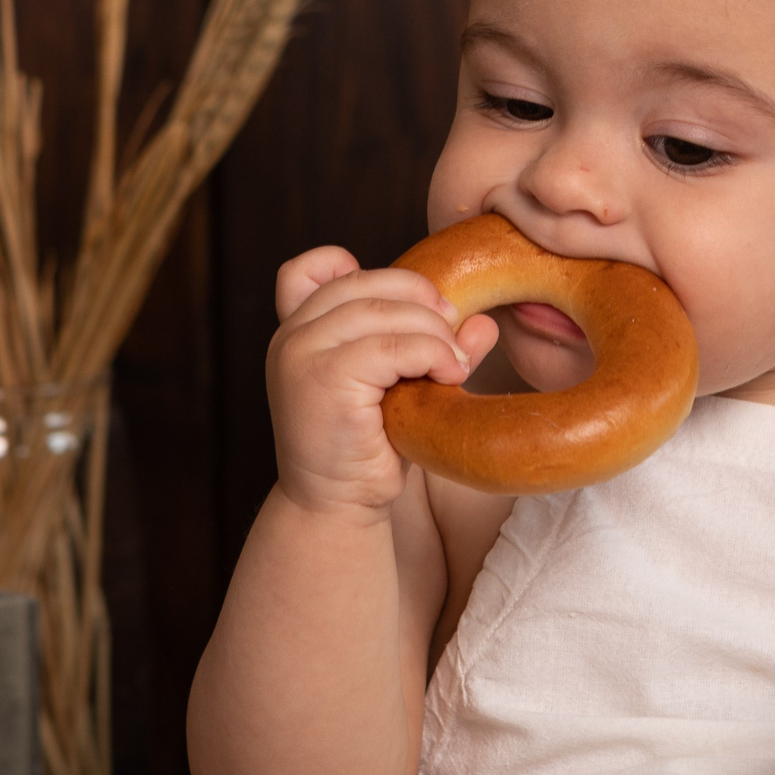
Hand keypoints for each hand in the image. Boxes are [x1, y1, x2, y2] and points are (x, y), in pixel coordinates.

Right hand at [266, 247, 499, 520]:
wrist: (336, 507)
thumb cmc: (368, 446)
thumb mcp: (398, 383)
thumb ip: (431, 346)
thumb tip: (484, 321)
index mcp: (296, 330)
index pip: (313, 267)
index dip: (363, 273)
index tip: (413, 307)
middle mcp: (290, 335)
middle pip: (367, 282)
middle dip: (423, 301)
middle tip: (453, 335)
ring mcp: (301, 354)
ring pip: (386, 311)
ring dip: (435, 333)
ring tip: (455, 366)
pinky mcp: (325, 379)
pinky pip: (394, 346)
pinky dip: (434, 354)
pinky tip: (450, 376)